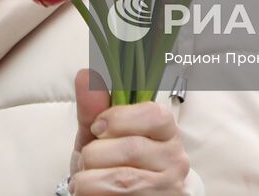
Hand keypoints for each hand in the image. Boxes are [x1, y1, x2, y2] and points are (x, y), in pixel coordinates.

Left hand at [69, 69, 190, 194]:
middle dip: (95, 154)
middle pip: (131, 148)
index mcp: (165, 130)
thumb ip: (93, 107)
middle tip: (85, 161)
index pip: (154, 115)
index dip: (120, 118)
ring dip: (89, 179)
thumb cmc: (112, 162)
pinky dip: (92, 195)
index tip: (97, 127)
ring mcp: (168, 187)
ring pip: (122, 179)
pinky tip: (91, 192)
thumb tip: (85, 74)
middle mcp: (175, 158)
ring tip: (84, 179)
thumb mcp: (100, 135)